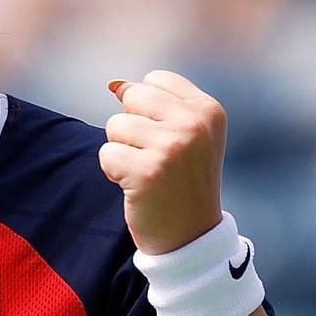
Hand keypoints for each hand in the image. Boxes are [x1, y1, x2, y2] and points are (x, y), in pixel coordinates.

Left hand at [99, 70, 227, 255]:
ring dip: (121, 151)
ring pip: (115, 125)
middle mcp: (195, 124)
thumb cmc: (181, 182)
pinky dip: (113, 171)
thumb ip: (156, 106)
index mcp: (209, 110)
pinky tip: (137, 186)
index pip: (155, 80)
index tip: (164, 137)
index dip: (146, 108)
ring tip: (146, 172)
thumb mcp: (184, 136)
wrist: (191, 235)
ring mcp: (173, 146)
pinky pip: (106, 153)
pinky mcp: (149, 170)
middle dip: (131, 127)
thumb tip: (114, 84)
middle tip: (153, 156)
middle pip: (132, 96)